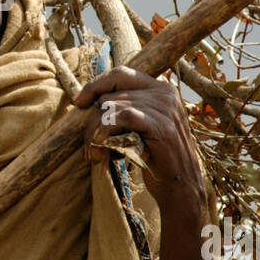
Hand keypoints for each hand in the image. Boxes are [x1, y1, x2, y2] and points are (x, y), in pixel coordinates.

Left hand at [71, 66, 207, 230]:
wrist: (180, 186)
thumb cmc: (155, 157)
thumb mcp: (139, 126)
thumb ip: (122, 108)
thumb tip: (84, 99)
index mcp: (160, 88)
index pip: (121, 74)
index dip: (96, 84)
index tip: (78, 102)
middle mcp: (165, 93)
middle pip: (112, 94)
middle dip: (92, 119)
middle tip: (88, 144)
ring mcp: (166, 108)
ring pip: (112, 106)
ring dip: (95, 131)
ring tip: (95, 152)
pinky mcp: (162, 125)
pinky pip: (123, 116)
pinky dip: (106, 129)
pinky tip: (101, 145)